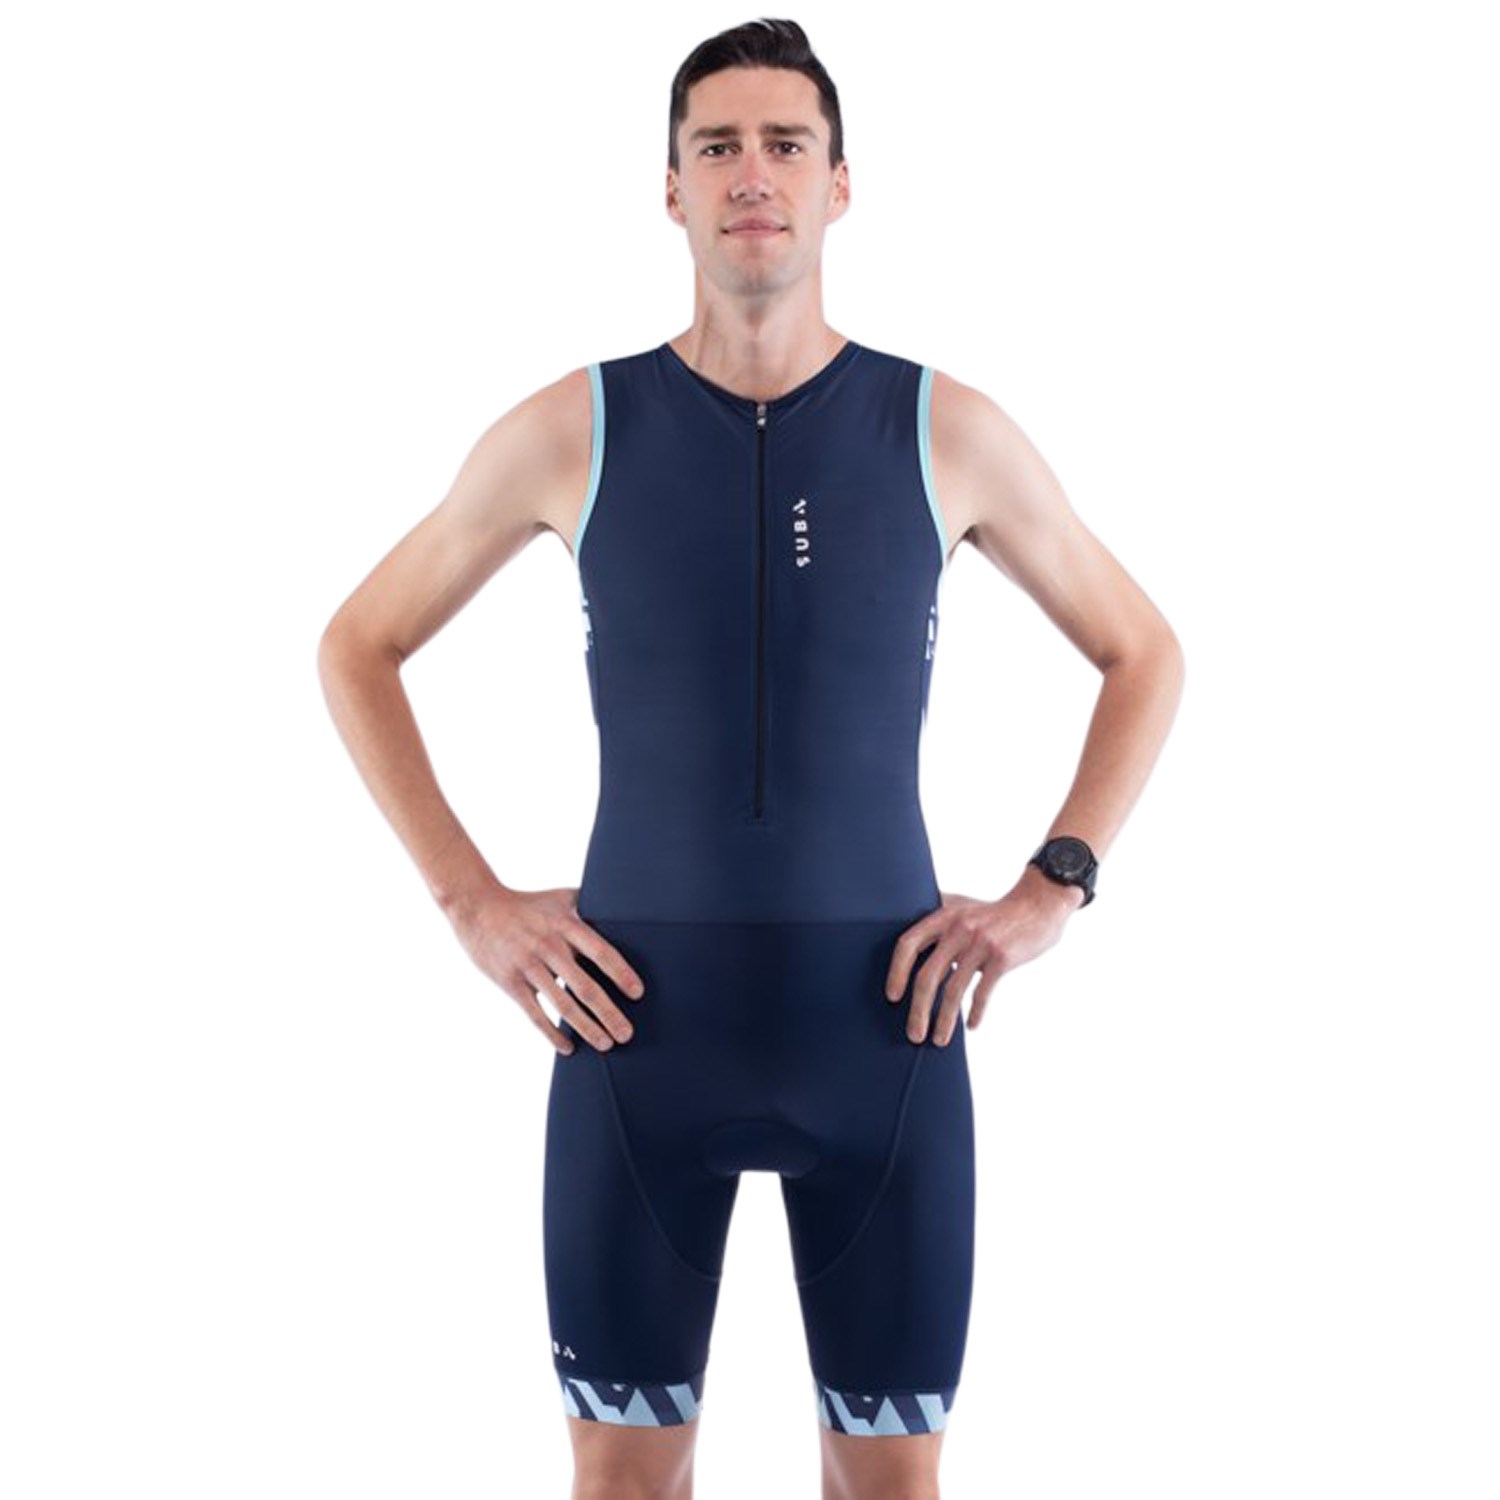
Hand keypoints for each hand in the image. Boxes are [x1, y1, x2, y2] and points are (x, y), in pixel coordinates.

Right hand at [446, 883, 644, 1055]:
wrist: (478, 907)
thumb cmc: (527, 904)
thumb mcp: (559, 897)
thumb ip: (589, 904)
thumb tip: (622, 909)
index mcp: (565, 925)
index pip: (600, 952)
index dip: (621, 973)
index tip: (637, 993)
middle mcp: (549, 946)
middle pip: (585, 986)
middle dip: (609, 1013)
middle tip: (627, 1034)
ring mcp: (528, 966)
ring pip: (563, 1004)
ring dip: (587, 1028)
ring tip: (606, 1044)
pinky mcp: (510, 982)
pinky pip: (535, 1014)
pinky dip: (552, 1033)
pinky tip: (568, 1047)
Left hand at [884, 868, 1084, 1044]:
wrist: (1037, 905)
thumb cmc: (994, 913)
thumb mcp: (961, 906)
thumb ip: (937, 920)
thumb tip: (909, 945)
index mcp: (943, 916)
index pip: (908, 944)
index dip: (897, 971)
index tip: (892, 996)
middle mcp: (958, 928)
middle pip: (928, 976)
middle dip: (918, 1010)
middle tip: (914, 1034)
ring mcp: (980, 943)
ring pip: (954, 990)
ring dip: (944, 1020)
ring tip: (939, 1040)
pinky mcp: (1001, 957)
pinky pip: (982, 992)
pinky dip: (975, 1012)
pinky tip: (971, 1026)